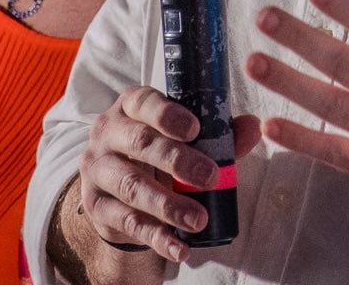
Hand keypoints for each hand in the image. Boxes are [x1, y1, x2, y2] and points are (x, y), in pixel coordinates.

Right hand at [73, 86, 260, 262]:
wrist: (120, 191)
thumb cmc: (159, 153)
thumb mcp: (184, 139)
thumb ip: (218, 133)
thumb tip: (253, 126)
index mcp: (130, 108)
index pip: (143, 102)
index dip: (168, 114)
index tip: (195, 129)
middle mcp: (107, 133)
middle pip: (140, 143)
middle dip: (177, 160)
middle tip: (210, 176)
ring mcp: (97, 169)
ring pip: (132, 186)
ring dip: (168, 205)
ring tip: (198, 219)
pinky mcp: (95, 205)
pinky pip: (127, 222)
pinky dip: (157, 237)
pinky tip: (179, 247)